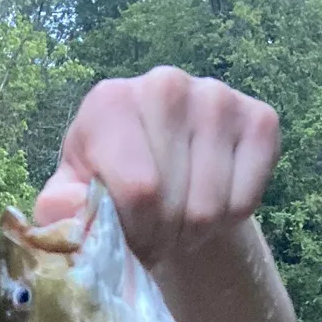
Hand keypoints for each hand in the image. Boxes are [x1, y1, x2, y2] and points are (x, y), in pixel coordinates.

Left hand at [33, 68, 280, 269]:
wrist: (161, 166)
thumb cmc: (107, 180)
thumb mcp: (72, 196)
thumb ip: (60, 208)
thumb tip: (68, 211)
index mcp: (110, 100)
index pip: (138, 191)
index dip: (134, 232)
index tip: (126, 236)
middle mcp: (165, 85)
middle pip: (175, 203)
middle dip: (161, 236)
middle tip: (152, 232)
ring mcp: (218, 96)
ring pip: (212, 208)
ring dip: (192, 233)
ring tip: (175, 221)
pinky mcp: (260, 118)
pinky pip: (247, 201)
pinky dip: (228, 220)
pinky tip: (208, 202)